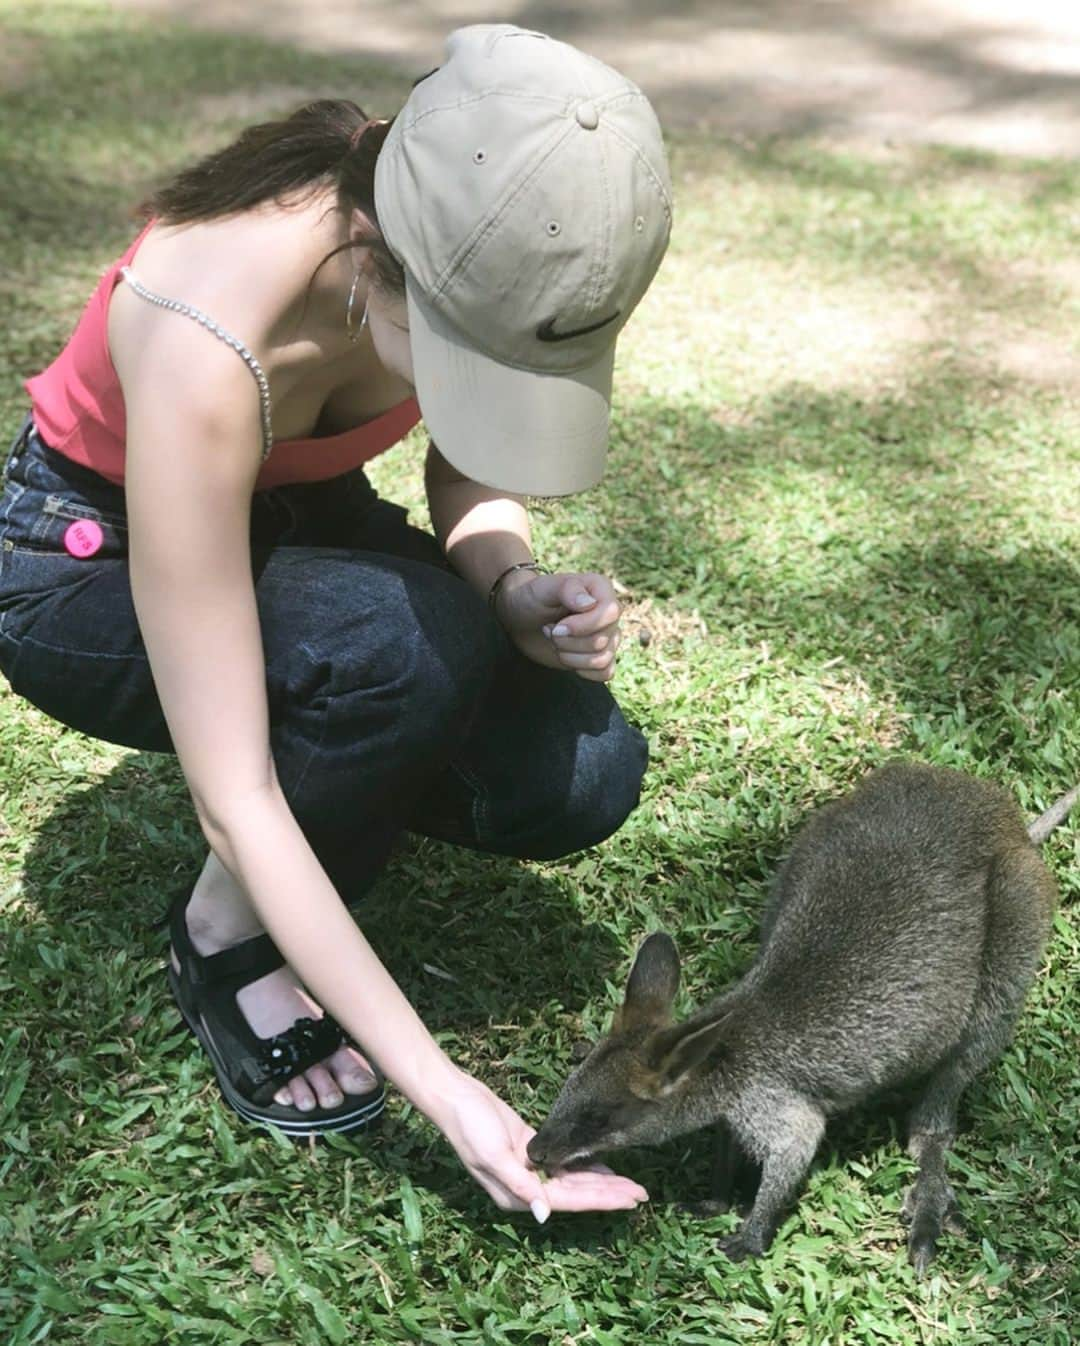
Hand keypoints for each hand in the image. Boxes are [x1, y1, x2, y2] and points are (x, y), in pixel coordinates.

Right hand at [435, 1068, 647, 1218]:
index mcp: (518, 1194)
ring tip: (631, 1185)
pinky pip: (564, 1161)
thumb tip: (543, 1214)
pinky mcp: (531, 1147)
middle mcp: (527, 1186)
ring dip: (601, 1181)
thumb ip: (519, 1184)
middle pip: (576, 1193)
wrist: (455, 1096)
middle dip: (609, 1193)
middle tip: (642, 1193)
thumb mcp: (493, 1156)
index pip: (568, 1201)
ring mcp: (530, 1167)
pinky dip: (584, 1164)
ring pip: (573, 1178)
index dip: (601, 1200)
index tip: (629, 1200)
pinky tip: (603, 1166)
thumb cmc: (470, 1126)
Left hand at [496, 571, 620, 681]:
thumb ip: (567, 589)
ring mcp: (607, 636)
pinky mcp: (600, 656)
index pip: (610, 613)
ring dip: (571, 657)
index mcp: (601, 589)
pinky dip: (583, 671)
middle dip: (568, 642)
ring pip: (602, 659)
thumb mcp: (544, 588)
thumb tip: (589, 604)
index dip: (583, 626)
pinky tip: (566, 657)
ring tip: (556, 642)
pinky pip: (605, 673)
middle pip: (602, 640)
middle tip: (550, 631)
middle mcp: (609, 613)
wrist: (523, 620)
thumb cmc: (533, 599)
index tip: (557, 626)